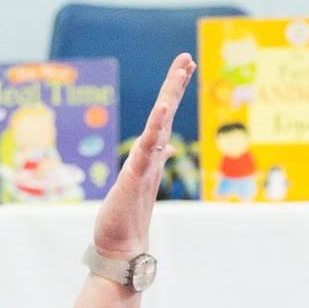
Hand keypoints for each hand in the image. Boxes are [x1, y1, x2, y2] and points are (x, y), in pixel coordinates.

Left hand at [92, 54, 194, 260]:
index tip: (184, 67)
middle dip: (176, 85)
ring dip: (170, 95)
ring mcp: (146, 165)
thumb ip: (146, 166)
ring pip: (160, 124)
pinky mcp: (137, 175)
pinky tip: (162, 108)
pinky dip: (156, 126)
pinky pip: (148, 146)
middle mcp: (151, 157)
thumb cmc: (124, 222)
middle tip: (187, 58)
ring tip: (182, 70)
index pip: (162, 118)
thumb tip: (162, 153)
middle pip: (165, 113)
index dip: (173, 92)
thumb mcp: (134, 185)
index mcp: (149, 157)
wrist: (120, 249)